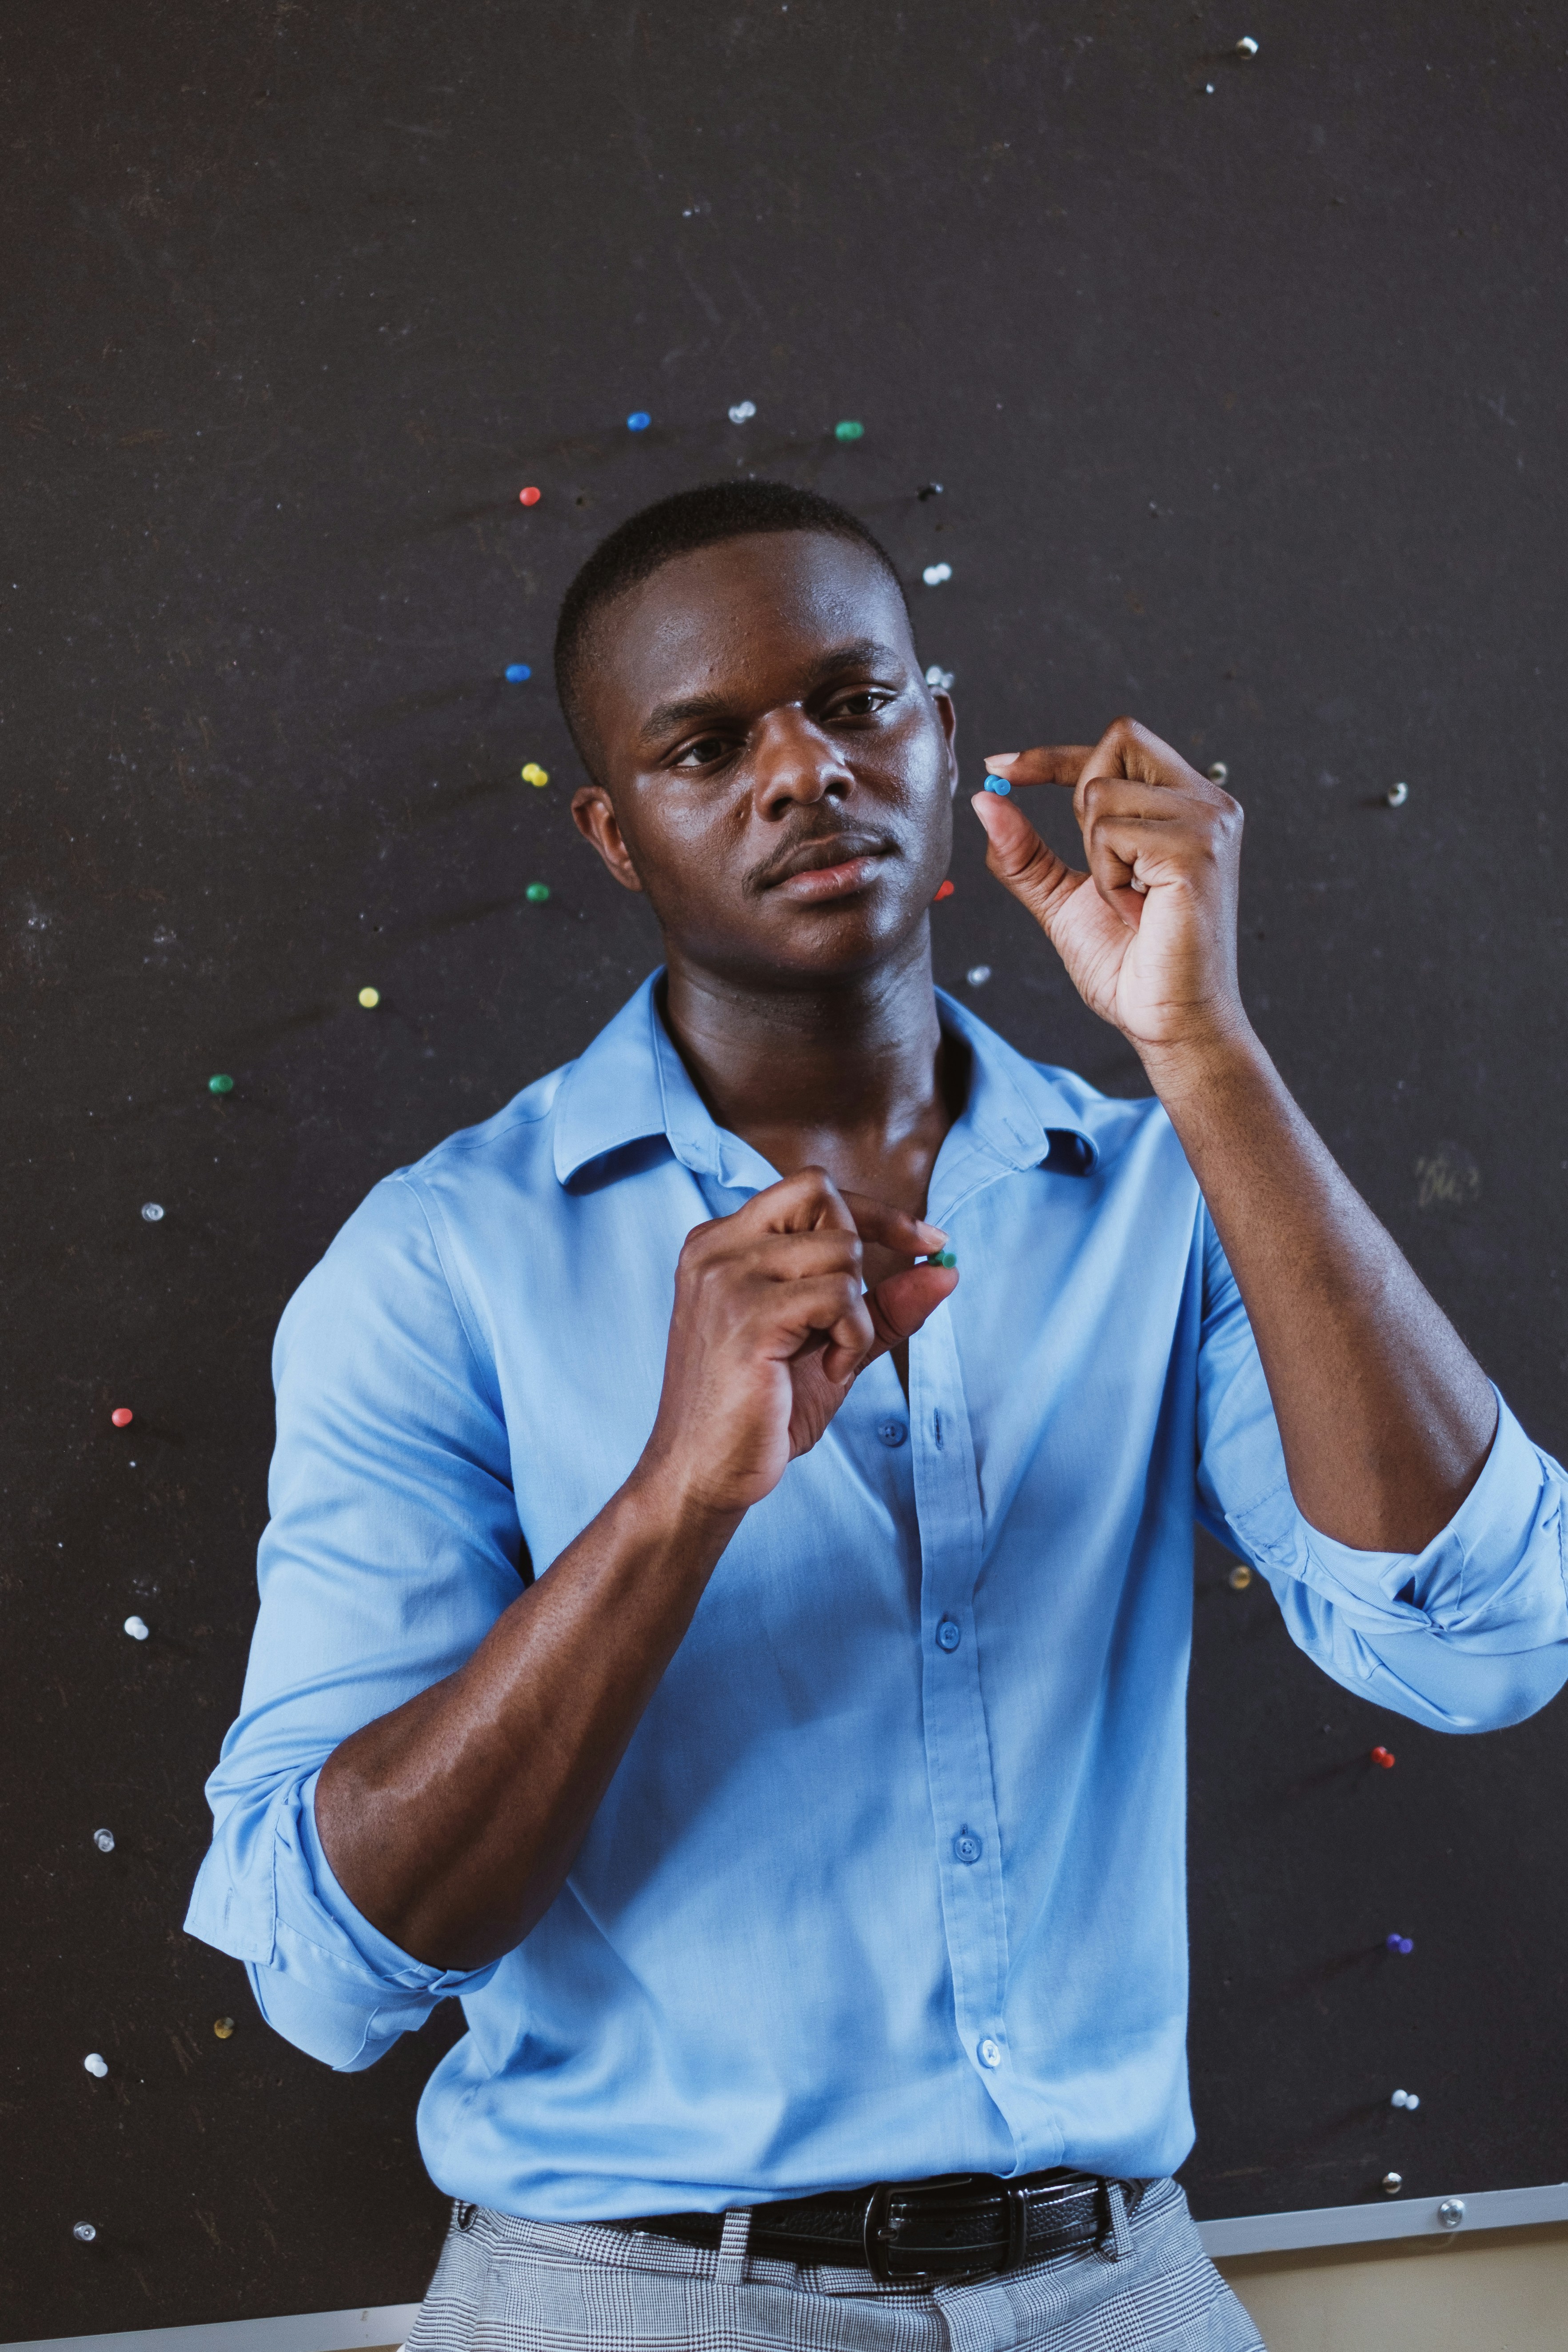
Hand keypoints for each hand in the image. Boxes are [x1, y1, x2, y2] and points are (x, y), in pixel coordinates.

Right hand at [640, 1170, 956, 1519]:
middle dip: (863, 1257)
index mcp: (721, 1243)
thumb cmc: (759, 1411)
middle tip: (848, 1322)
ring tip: (828, 1357)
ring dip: (856, 1311)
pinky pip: (839, 1296)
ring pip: (840, 1250)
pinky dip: (852, 1337)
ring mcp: (727, 1277)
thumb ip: (882, 1305)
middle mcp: (717, 1247)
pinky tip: (827, 1371)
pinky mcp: (749, 1316)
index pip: (809, 1188)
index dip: (876, 1211)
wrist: (703, 1473)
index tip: (928, 1241)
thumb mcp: (831, 1344)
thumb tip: (946, 1270)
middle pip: (824, 1199)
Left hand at [969, 718, 1246, 1059]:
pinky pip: (1112, 835)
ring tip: (1130, 903)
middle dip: (1082, 796)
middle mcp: (1207, 803)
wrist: (1168, 1022)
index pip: (1118, 745)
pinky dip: (1108, 881)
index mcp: (1185, 806)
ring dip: (1096, 860)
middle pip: (1117, 740)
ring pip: (1102, 795)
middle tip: (1105, 868)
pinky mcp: (1197, 850)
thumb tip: (984, 798)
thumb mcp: (1063, 899)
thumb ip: (1025, 851)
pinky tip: (1139, 913)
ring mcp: (1207, 822)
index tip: (999, 765)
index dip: (1053, 754)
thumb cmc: (1130, 968)